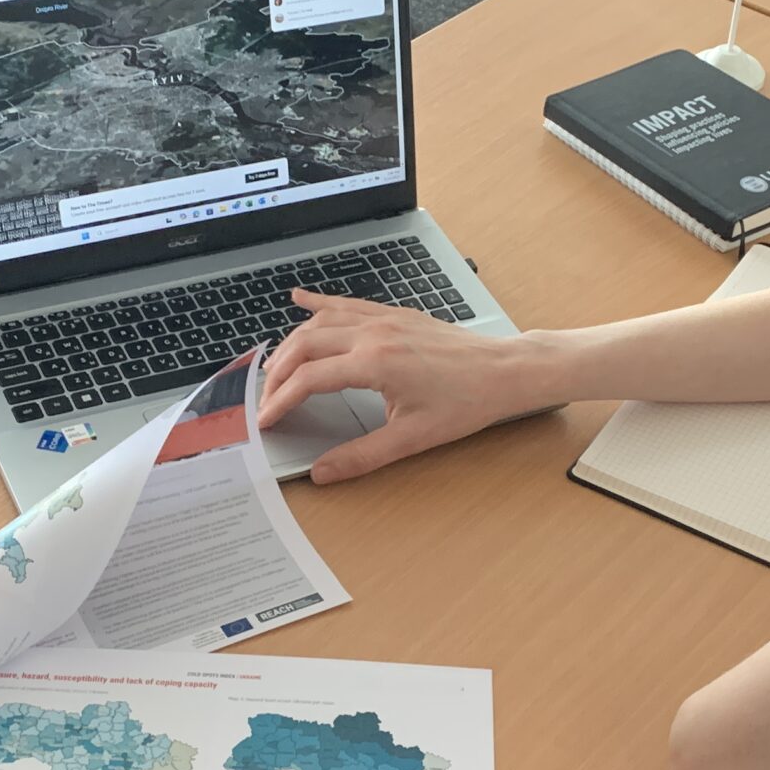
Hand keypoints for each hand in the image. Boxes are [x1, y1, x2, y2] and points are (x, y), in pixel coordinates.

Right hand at [259, 293, 536, 482]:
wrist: (504, 371)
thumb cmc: (466, 403)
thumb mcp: (413, 438)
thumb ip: (362, 455)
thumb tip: (323, 472)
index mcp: (375, 363)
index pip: (308, 379)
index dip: (280, 400)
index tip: (265, 419)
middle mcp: (373, 334)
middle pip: (304, 345)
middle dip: (277, 373)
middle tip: (265, 399)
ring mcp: (384, 319)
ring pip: (320, 322)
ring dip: (292, 342)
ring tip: (274, 367)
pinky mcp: (395, 314)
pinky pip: (347, 303)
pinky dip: (319, 302)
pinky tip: (300, 298)